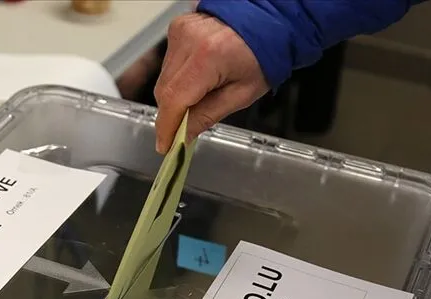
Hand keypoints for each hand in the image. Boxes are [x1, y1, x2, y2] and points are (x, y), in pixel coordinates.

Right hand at [154, 13, 268, 152]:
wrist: (267, 20)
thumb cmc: (263, 54)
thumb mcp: (242, 94)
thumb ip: (207, 116)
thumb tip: (183, 135)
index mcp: (208, 56)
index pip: (174, 100)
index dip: (166, 128)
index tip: (164, 146)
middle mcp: (189, 40)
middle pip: (164, 91)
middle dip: (172, 114)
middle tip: (183, 130)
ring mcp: (180, 32)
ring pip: (163, 79)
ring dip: (175, 95)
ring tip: (201, 94)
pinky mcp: (177, 29)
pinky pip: (168, 64)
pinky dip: (178, 78)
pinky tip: (198, 77)